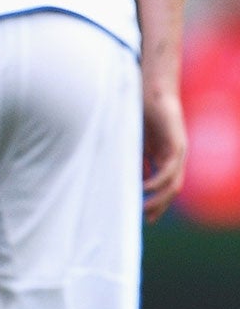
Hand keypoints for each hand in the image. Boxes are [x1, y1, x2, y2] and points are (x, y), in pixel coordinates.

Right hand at [142, 83, 186, 220]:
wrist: (151, 90)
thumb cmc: (139, 111)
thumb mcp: (134, 141)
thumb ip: (134, 159)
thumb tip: (130, 179)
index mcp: (162, 156)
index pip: (163, 186)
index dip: (155, 201)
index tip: (144, 216)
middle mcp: (173, 157)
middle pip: (170, 189)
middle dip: (159, 206)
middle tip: (145, 218)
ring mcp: (177, 151)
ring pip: (173, 183)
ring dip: (160, 199)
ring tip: (145, 208)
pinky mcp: (177, 145)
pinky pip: (170, 169)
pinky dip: (158, 181)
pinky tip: (145, 189)